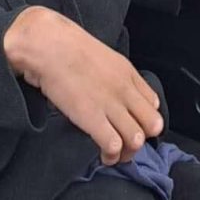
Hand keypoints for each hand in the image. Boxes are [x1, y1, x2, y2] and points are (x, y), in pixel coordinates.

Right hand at [2, 6, 162, 162]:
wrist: (45, 44)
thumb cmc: (65, 44)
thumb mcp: (100, 54)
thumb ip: (114, 74)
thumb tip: (116, 94)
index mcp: (127, 73)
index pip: (154, 104)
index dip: (145, 118)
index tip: (132, 123)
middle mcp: (124, 90)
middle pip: (152, 125)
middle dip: (142, 137)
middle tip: (126, 141)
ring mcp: (110, 105)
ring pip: (136, 140)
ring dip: (127, 152)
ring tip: (115, 153)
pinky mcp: (92, 119)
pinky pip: (113, 146)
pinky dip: (111, 155)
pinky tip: (103, 154)